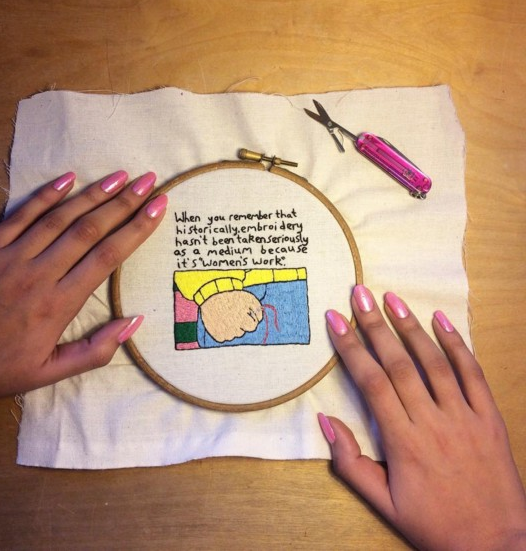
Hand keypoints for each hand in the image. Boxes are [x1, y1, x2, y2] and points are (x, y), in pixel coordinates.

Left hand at [0, 170, 165, 430]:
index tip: (158, 207)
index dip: (137, 229)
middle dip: (124, 202)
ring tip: (120, 177)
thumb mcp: (50, 372)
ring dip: (92, 194)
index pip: (108, 257)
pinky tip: (67, 178)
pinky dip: (45, 195)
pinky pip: (21, 215)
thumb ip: (97, 350)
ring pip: (59, 217)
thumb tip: (135, 321)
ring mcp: (11, 257)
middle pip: (90, 229)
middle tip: (149, 181)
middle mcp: (39, 274)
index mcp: (59, 304)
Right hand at [200, 290, 262, 341]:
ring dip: (231, 328)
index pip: (252, 326)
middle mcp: (234, 330)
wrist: (212, 296)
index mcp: (243, 321)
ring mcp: (224, 333)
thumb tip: (259, 318)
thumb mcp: (248, 298)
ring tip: (226, 317)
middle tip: (234, 315)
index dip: (250, 320)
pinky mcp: (216, 336)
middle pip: (242, 332)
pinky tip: (220, 322)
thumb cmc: (231, 296)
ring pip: (232, 335)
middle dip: (240, 325)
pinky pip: (223, 337)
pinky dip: (222, 331)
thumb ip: (257, 309)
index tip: (246, 315)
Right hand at [318, 285, 525, 550]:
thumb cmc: (433, 523)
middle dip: (375, 326)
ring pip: (434, 362)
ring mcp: (464, 416)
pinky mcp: (488, 416)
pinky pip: (472, 374)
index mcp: (403, 442)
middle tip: (359, 294)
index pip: (371, 383)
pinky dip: (457, 344)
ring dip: (411, 328)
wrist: (496, 543)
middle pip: (399, 364)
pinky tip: (441, 319)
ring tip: (392, 299)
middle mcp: (432, 421)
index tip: (336, 320)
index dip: (351, 348)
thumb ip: (351, 463)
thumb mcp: (383, 503)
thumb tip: (326, 422)